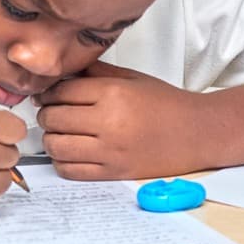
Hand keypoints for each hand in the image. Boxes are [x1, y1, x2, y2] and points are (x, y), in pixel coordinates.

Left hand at [37, 62, 202, 179]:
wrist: (197, 133)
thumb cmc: (167, 105)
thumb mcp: (132, 79)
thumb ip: (97, 73)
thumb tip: (64, 71)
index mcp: (113, 93)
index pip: (61, 92)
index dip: (48, 93)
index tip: (47, 95)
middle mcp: (109, 122)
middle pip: (53, 118)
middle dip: (46, 115)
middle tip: (51, 113)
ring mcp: (110, 151)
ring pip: (56, 146)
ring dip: (50, 140)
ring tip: (59, 134)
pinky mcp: (113, 173)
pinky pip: (71, 171)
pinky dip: (62, 162)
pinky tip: (69, 153)